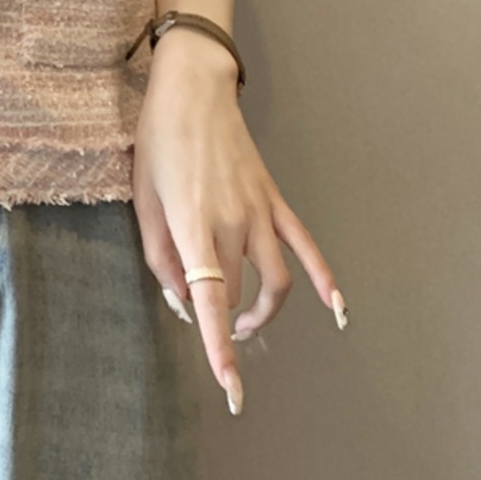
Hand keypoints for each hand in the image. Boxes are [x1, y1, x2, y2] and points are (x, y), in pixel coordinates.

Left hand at [130, 26, 348, 414]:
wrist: (193, 90)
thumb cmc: (157, 143)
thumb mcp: (142, 199)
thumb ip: (159, 256)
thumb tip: (182, 302)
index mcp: (193, 224)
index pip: (210, 300)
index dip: (218, 348)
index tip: (230, 389)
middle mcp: (233, 223)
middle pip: (234, 294)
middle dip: (217, 319)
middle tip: (196, 317)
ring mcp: (260, 211)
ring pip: (276, 281)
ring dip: (264, 313)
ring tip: (245, 326)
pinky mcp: (275, 199)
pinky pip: (307, 246)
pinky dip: (326, 279)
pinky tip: (338, 310)